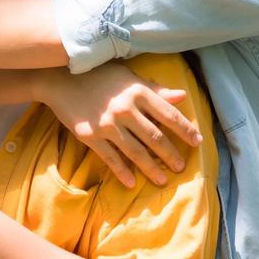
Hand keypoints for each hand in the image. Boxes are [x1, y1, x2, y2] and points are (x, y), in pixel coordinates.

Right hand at [38, 63, 202, 187]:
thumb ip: (155, 90)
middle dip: (171, 154)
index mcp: (138, 92)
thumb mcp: (128, 77)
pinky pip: (110, 157)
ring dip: (151, 168)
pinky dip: (122, 171)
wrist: (60, 79)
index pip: (169, 114)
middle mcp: (125, 109)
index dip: (186, 130)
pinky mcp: (90, 136)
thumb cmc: (98, 76)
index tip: (198, 142)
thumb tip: (182, 97)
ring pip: (135, 151)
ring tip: (162, 180)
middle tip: (181, 168)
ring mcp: (107, 124)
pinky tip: (131, 183)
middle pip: (155, 137)